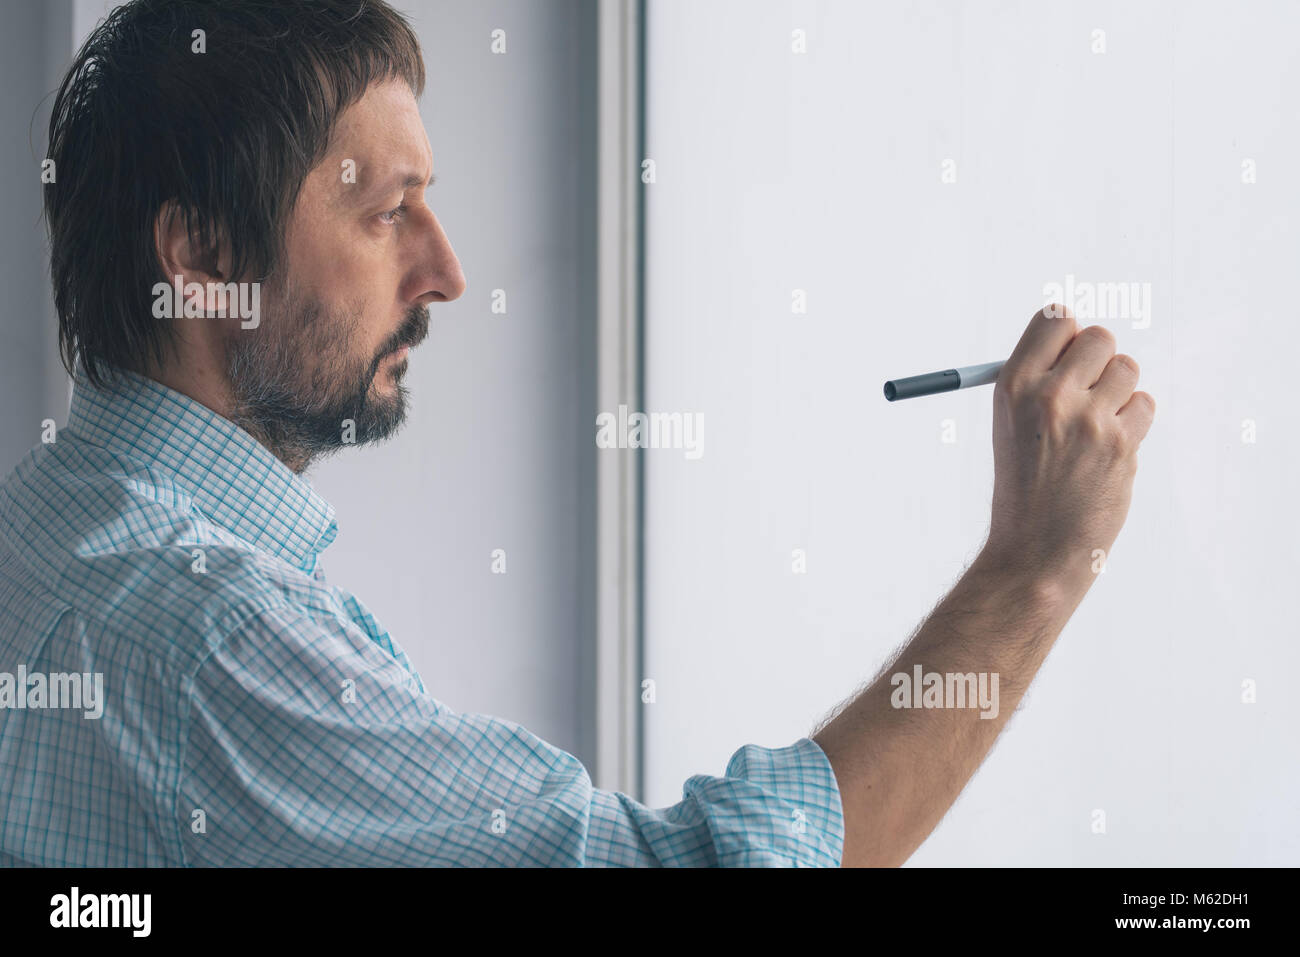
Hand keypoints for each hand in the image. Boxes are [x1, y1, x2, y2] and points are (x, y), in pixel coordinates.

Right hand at [983, 304, 1154, 592]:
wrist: (1035, 548)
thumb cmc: (1024, 485)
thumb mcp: (1011, 424)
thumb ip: (1040, 380)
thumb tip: (1076, 337)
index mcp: (1013, 385)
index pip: (1056, 318)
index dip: (1067, 335)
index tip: (1066, 358)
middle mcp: (1049, 395)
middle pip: (1099, 337)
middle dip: (1098, 361)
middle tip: (1086, 393)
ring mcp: (1087, 419)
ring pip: (1127, 369)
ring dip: (1118, 391)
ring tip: (1095, 425)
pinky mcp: (1120, 443)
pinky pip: (1144, 404)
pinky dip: (1132, 421)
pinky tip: (1108, 447)